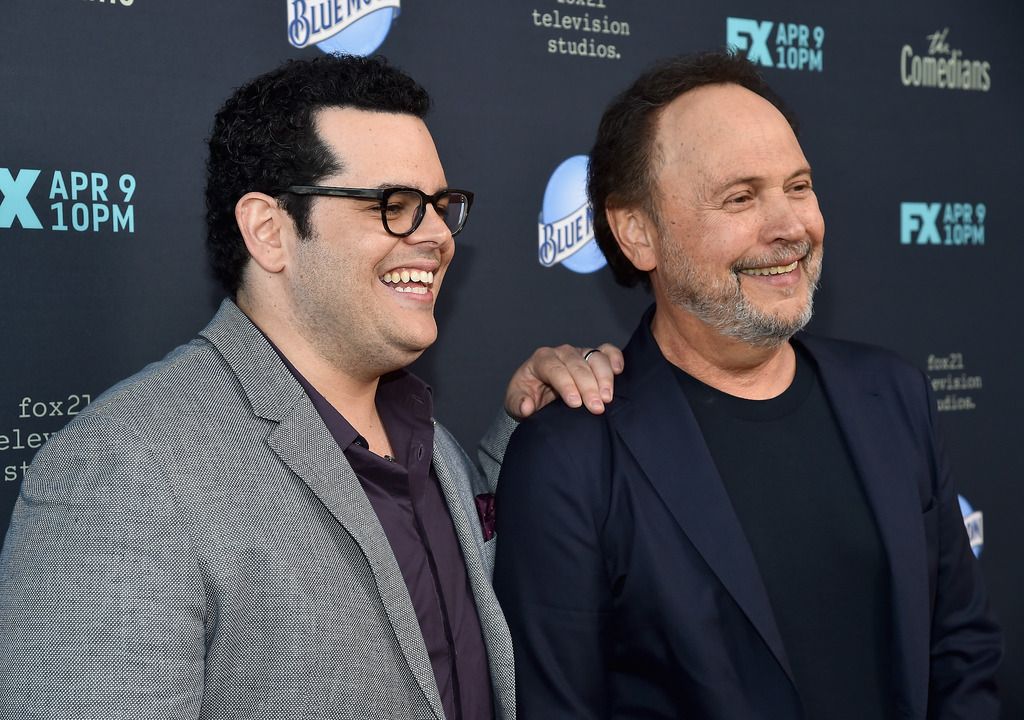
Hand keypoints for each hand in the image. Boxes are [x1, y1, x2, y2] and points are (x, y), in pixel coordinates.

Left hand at [504, 343, 623, 419]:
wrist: (538, 395)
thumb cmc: (528, 396)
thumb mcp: (515, 403)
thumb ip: (518, 404)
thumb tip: (527, 406)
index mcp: (541, 359)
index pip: (555, 368)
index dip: (566, 384)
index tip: (575, 403)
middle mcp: (562, 353)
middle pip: (578, 364)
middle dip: (588, 386)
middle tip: (595, 407)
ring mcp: (580, 353)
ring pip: (595, 357)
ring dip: (604, 377)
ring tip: (607, 398)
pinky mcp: (593, 358)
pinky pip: (607, 351)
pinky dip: (615, 358)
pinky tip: (619, 371)